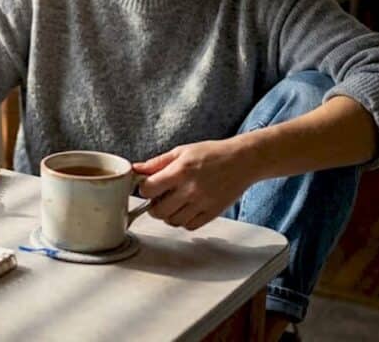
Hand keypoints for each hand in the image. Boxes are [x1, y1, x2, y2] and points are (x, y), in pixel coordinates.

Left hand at [134, 139, 256, 230]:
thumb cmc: (212, 153)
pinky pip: (190, 226)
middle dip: (153, 205)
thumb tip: (136, 169)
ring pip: (172, 221)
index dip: (144, 189)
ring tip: (174, 203)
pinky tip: (186, 209)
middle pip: (157, 211)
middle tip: (159, 198)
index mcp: (180, 171)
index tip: (148, 187)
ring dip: (168, 214)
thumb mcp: (181, 151)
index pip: (148, 189)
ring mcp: (202, 203)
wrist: (243, 161)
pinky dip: (184, 221)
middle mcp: (190, 189)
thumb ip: (157, 163)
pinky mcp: (213, 213)